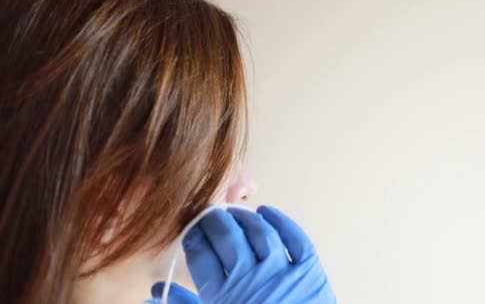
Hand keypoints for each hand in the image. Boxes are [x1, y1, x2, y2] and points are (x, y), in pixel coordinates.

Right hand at [150, 205, 335, 302]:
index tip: (191, 229)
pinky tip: (266, 212)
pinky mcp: (309, 271)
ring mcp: (281, 272)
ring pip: (259, 231)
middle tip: (208, 215)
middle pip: (227, 236)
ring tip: (234, 214)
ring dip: (243, 218)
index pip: (201, 254)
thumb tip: (151, 294)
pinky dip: (281, 221)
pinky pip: (295, 237)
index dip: (193, 236)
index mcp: (222, 296)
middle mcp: (250, 277)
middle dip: (213, 221)